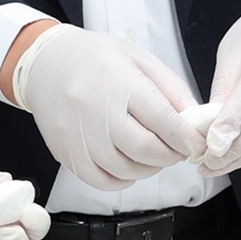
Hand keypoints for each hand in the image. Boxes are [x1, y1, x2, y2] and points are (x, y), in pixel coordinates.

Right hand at [10, 25, 200, 189]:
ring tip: (153, 153)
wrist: (44, 63)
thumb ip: (171, 89)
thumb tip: (196, 122)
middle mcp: (96, 111)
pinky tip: (129, 164)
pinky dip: (123, 179)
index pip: (163, 120)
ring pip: (126, 170)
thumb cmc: (95, 58)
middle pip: (146, 150)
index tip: (197, 144)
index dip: (187, 138)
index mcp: (119, 82)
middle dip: (171, 155)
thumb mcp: (139, 59)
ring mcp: (78, 137)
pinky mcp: (66, 154)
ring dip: (149, 168)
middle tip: (177, 149)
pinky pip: (102, 181)